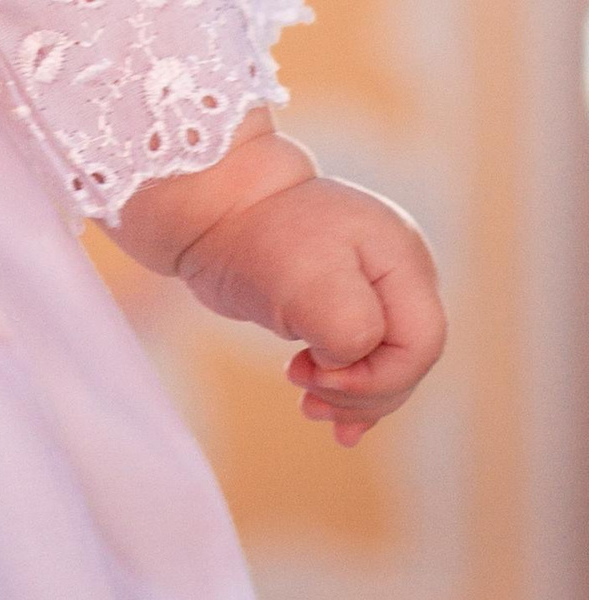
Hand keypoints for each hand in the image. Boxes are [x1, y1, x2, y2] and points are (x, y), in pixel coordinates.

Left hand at [179, 174, 445, 445]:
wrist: (209, 207)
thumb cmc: (258, 239)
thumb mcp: (309, 286)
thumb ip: (353, 334)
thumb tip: (348, 363)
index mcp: (402, 257)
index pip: (421, 343)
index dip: (379, 378)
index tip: (318, 377)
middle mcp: (397, 270)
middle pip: (406, 358)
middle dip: (361, 392)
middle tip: (307, 400)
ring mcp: (372, 283)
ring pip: (383, 362)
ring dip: (351, 397)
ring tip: (310, 409)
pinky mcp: (341, 298)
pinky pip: (359, 353)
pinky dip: (347, 387)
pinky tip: (337, 423)